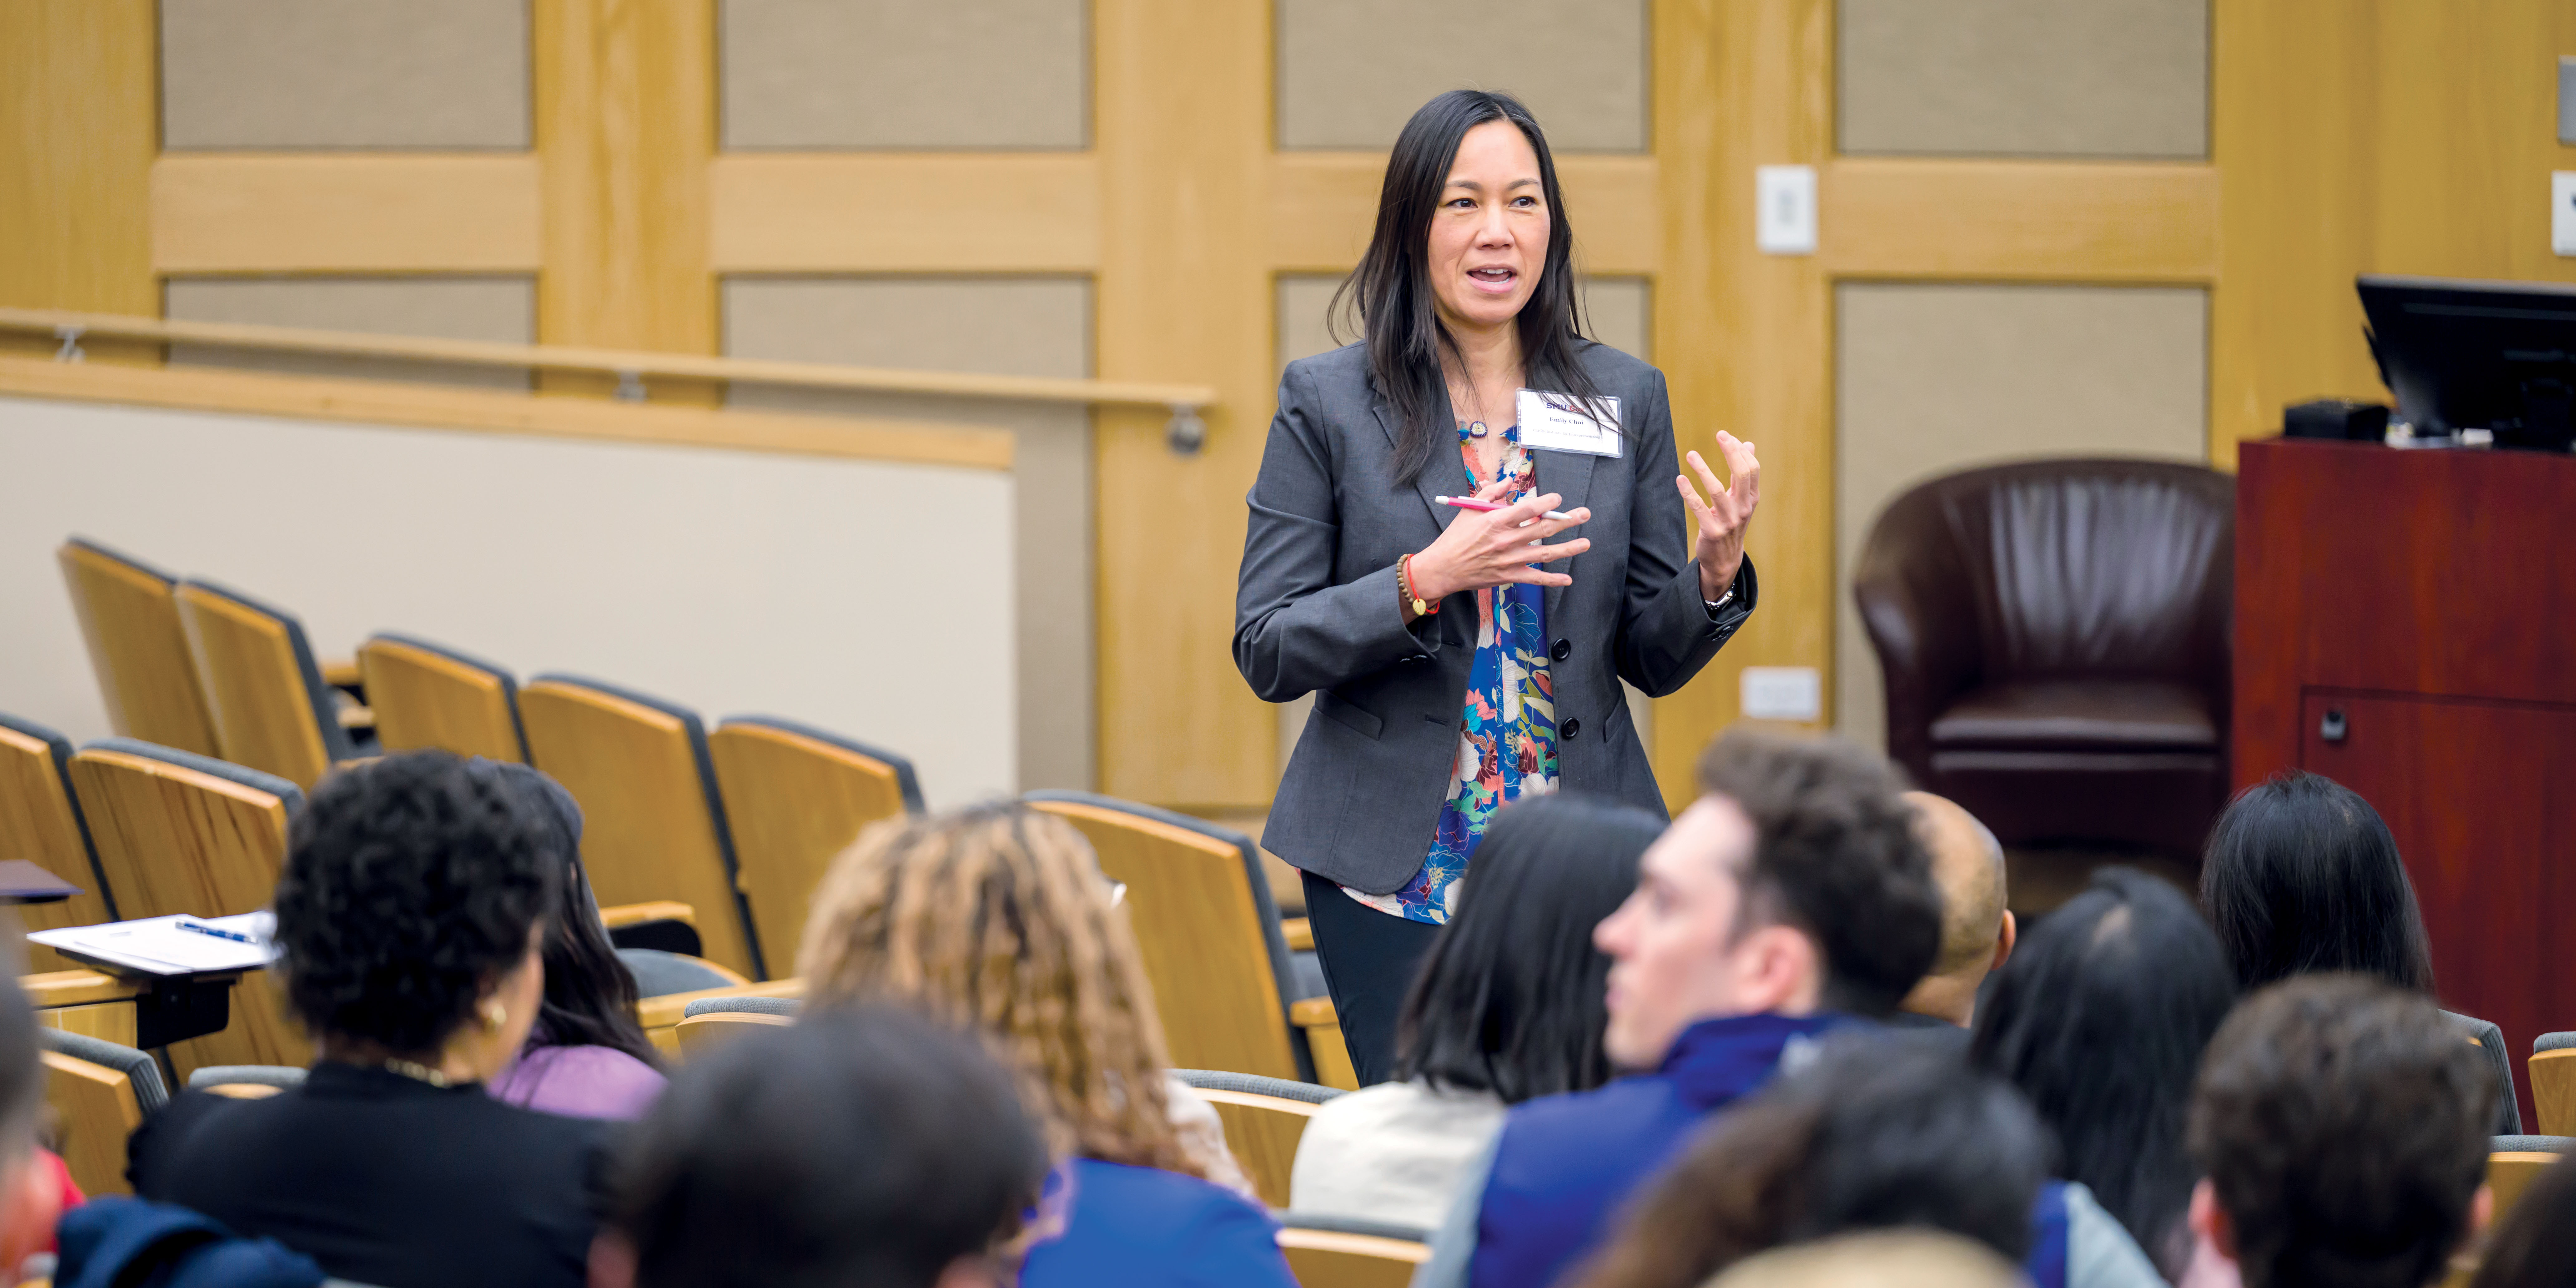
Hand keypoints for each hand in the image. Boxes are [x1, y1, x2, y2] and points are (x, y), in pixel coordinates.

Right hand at [1408, 477, 1592, 603]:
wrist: (1443, 568)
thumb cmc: (1456, 537)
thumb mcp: (1470, 509)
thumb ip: (1492, 492)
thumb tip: (1510, 481)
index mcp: (1496, 521)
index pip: (1528, 508)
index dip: (1547, 502)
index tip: (1557, 497)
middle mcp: (1506, 540)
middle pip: (1543, 528)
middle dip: (1567, 520)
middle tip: (1584, 514)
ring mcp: (1509, 560)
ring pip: (1545, 553)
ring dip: (1568, 548)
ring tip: (1585, 542)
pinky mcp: (1509, 576)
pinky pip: (1535, 578)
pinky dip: (1552, 580)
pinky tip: (1567, 579)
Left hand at [1680, 431, 1759, 599]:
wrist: (1725, 559)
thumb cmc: (1731, 522)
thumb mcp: (1741, 500)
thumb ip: (1744, 474)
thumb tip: (1748, 444)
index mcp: (1751, 499)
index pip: (1751, 469)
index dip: (1739, 451)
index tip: (1726, 436)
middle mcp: (1743, 509)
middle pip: (1741, 474)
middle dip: (1731, 452)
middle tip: (1719, 435)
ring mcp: (1728, 521)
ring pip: (1717, 489)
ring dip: (1703, 469)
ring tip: (1690, 454)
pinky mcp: (1711, 531)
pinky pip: (1698, 508)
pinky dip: (1688, 492)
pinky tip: (1680, 479)